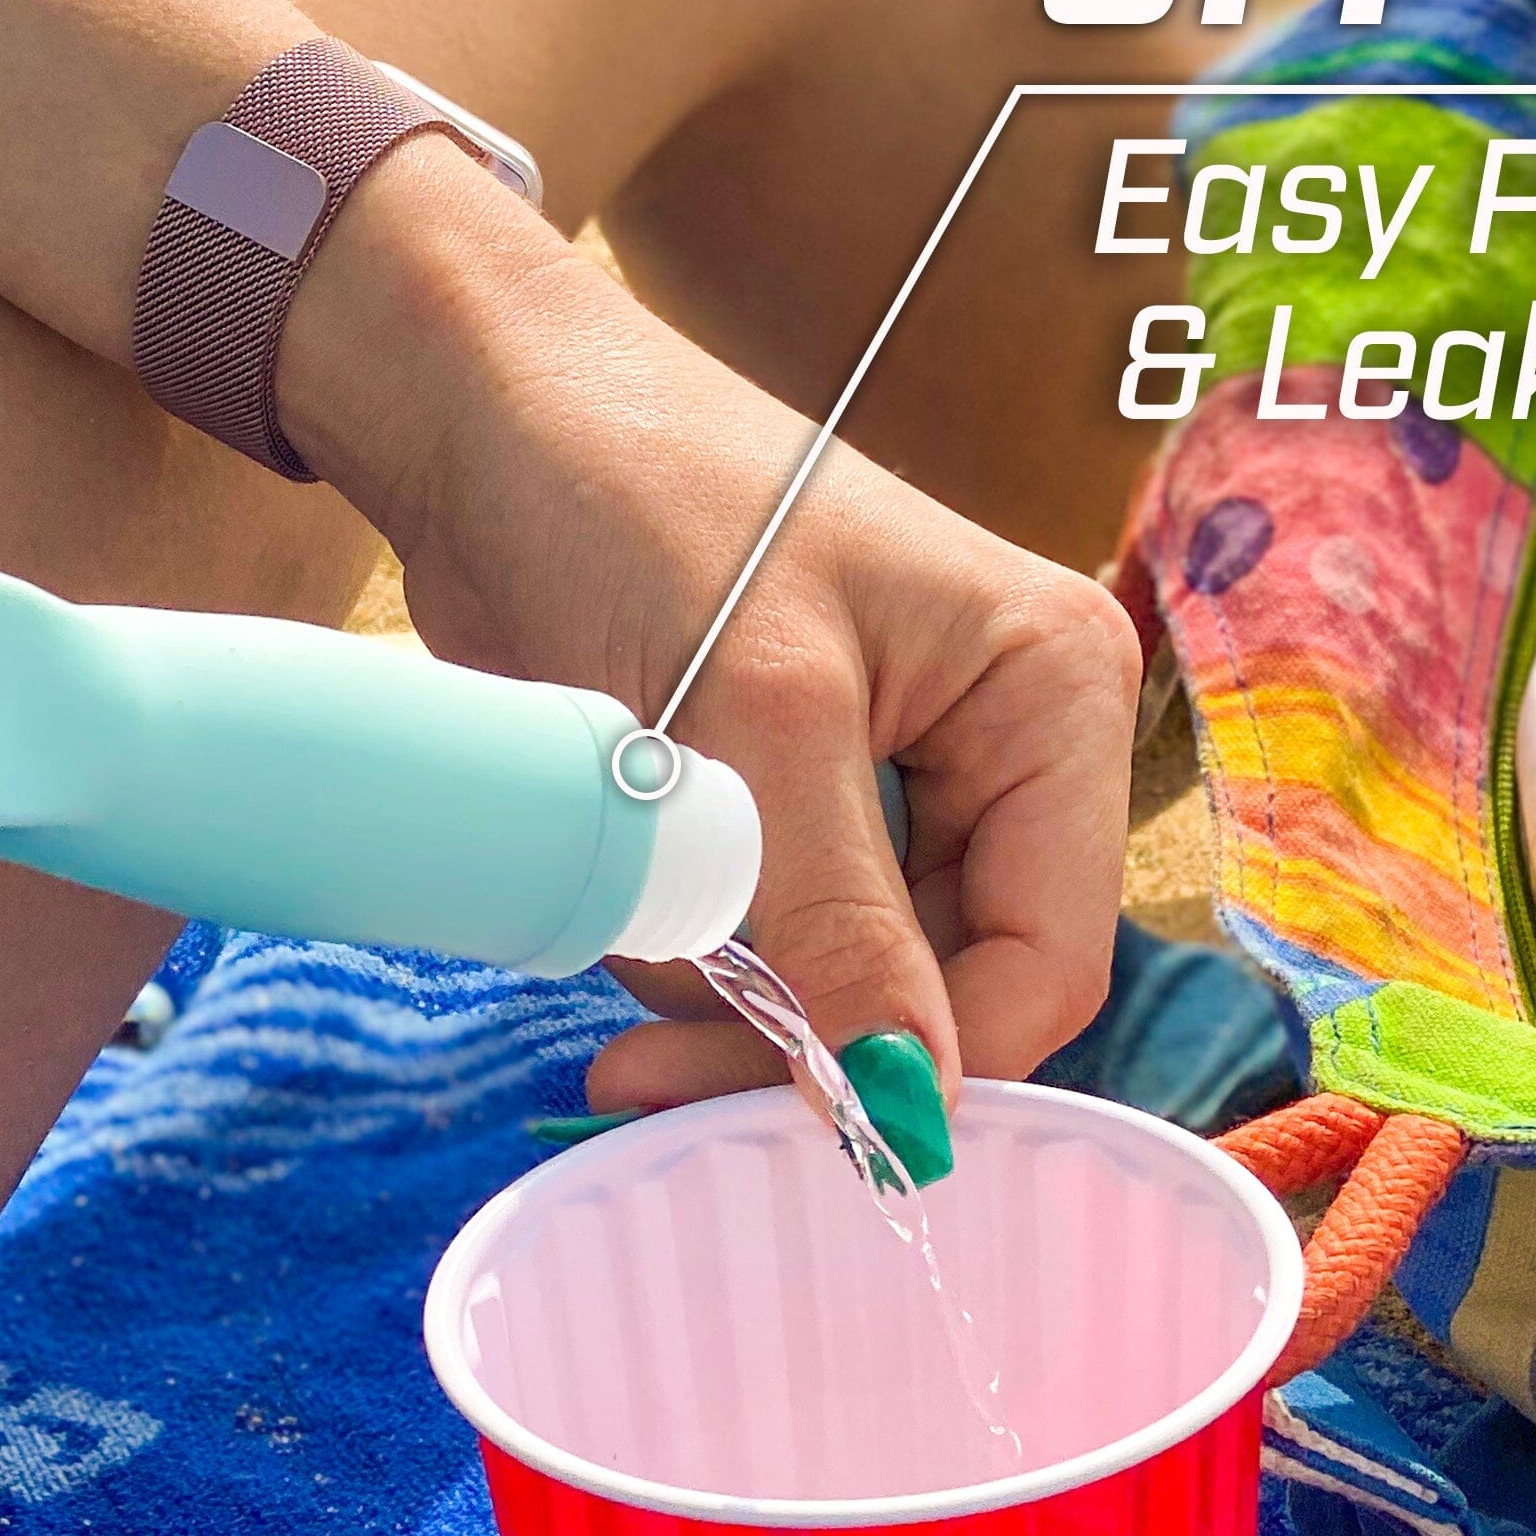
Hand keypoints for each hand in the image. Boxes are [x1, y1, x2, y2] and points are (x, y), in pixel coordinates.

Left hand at [285, 139, 1138, 1121]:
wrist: (483, 417)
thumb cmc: (639, 499)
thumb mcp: (755, 712)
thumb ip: (837, 917)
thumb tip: (910, 1106)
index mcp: (1052, 695)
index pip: (1045, 956)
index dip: (929, 1057)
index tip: (795, 1118)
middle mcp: (999, 749)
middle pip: (942, 988)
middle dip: (796, 1031)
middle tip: (637, 1069)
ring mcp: (892, 784)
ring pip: (839, 986)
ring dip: (719, 989)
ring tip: (615, 903)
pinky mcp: (787, 805)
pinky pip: (763, 945)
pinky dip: (683, 951)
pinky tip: (612, 893)